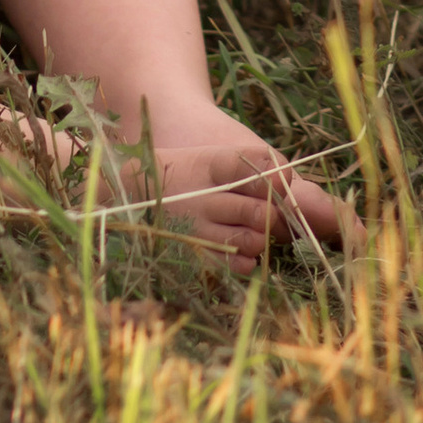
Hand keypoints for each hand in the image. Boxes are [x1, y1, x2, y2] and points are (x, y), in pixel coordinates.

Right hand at [146, 101, 359, 266]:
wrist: (134, 192)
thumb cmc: (190, 173)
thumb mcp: (214, 157)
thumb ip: (253, 165)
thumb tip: (289, 179)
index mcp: (209, 165)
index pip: (246, 167)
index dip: (272, 175)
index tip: (284, 179)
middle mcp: (203, 197)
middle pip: (258, 211)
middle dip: (275, 214)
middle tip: (272, 211)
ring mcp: (198, 228)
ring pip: (250, 240)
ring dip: (263, 237)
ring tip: (256, 229)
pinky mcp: (194, 253)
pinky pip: (234, 264)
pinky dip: (248, 259)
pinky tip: (245, 249)